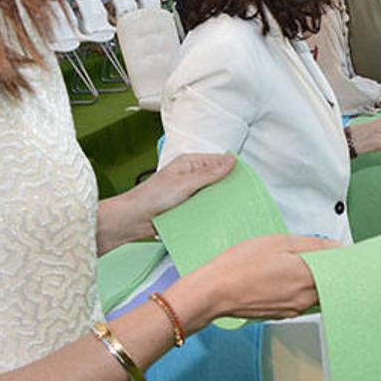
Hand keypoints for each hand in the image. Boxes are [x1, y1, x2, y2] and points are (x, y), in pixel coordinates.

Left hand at [102, 154, 235, 250]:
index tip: (246, 179)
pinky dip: (211, 212)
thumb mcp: (184, 183)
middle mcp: (191, 176)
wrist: (133, 219)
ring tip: (233, 209)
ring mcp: (190, 193)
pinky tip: (219, 218)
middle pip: (217, 179)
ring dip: (219, 202)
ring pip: (212, 195)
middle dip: (228, 187)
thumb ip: (208, 173)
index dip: (232, 169)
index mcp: (190, 164)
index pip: (218, 162)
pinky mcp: (188, 208)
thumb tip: (230, 160)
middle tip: (242, 197)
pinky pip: (205, 208)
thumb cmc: (151, 197)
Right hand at [185, 234, 338, 323]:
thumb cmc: (240, 266)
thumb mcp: (278, 242)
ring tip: (292, 263)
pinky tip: (281, 276)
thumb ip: (312, 244)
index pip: (341, 269)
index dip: (342, 257)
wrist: (214, 292)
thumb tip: (335, 246)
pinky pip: (301, 299)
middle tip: (315, 252)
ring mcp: (295, 309)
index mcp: (308, 278)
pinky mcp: (283, 313)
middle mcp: (305, 298)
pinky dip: (297, 287)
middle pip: (331, 281)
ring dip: (311, 277)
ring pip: (315, 291)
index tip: (338, 249)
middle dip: (328, 267)